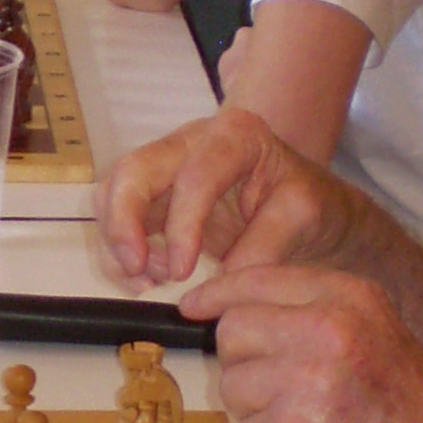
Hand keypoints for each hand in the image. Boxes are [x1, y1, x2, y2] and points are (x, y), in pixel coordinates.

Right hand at [97, 106, 356, 285]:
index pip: (194, 176)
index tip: (181, 273)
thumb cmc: (309, 202)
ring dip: (118, 243)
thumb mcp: (304, 216)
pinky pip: (117, 220)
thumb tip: (220, 286)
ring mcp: (166, 168)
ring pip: (113, 194)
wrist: (308, 207)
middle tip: (137, 271)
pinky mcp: (153, 198)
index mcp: (235, 136)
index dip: (182, 226)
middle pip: (133, 170)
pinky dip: (120, 254)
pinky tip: (147, 279)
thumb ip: (265, 246)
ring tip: (150, 281)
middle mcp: (190, 143)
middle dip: (123, 224)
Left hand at [182, 260, 422, 422]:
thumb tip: (225, 307)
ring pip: (233, 386)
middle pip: (233, 331)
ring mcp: (312, 380)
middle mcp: (329, 329)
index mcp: (350, 296)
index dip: (218, 296)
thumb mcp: (374, 329)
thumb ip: (310, 311)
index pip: (257, 279)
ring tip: (309, 419)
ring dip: (256, 411)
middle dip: (245, 362)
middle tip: (284, 388)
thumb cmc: (411, 406)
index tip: (194, 308)